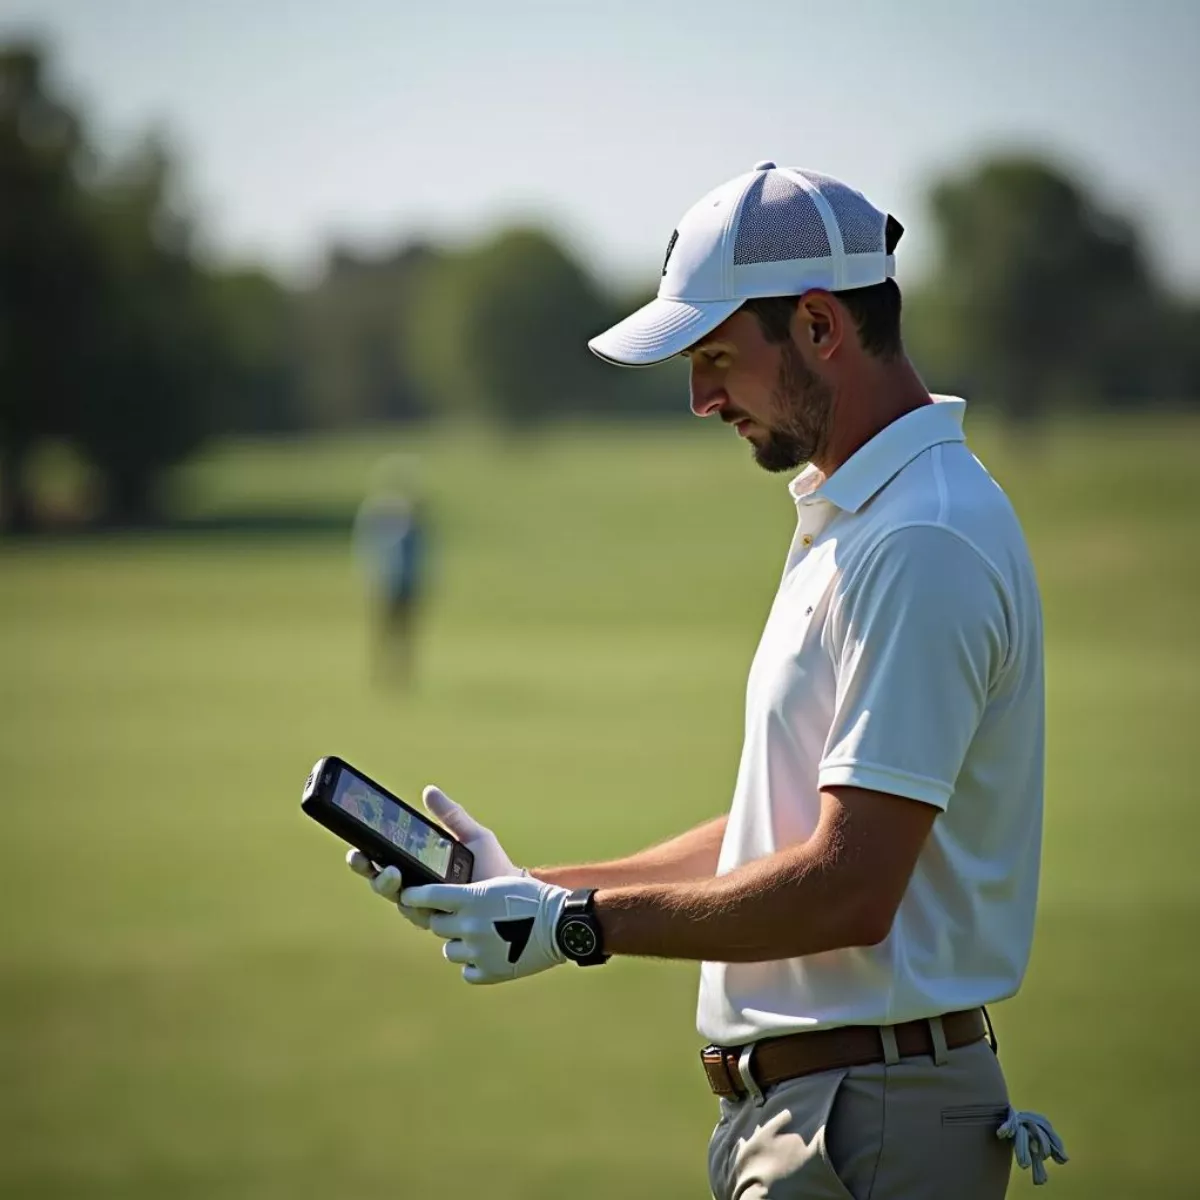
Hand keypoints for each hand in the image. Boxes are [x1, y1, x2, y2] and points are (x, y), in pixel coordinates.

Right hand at [346, 785, 523, 929]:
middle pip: (385, 885)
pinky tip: (417, 898)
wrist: (514, 892)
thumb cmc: (490, 863)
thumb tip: (429, 790)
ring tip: (395, 874)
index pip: (385, 863)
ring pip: (400, 903)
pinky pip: (423, 919)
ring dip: (392, 889)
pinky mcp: (444, 924)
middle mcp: (419, 890)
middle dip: (373, 874)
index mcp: (419, 867)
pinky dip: (417, 908)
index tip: (356, 848)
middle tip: (370, 862)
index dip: (366, 858)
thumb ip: (451, 815)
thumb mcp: (471, 835)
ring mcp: (429, 909)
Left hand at [401, 875, 569, 984]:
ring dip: (459, 943)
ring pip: (450, 950)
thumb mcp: (499, 883)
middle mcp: (469, 925)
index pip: (427, 896)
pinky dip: (475, 964)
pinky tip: (491, 953)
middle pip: (436, 925)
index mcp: (471, 898)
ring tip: (481, 936)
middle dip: (444, 920)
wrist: (560, 925)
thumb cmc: (532, 897)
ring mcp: (478, 951)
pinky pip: (467, 971)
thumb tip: (444, 899)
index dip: (414, 896)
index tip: (407, 897)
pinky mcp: (489, 972)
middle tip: (460, 917)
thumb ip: (470, 893)